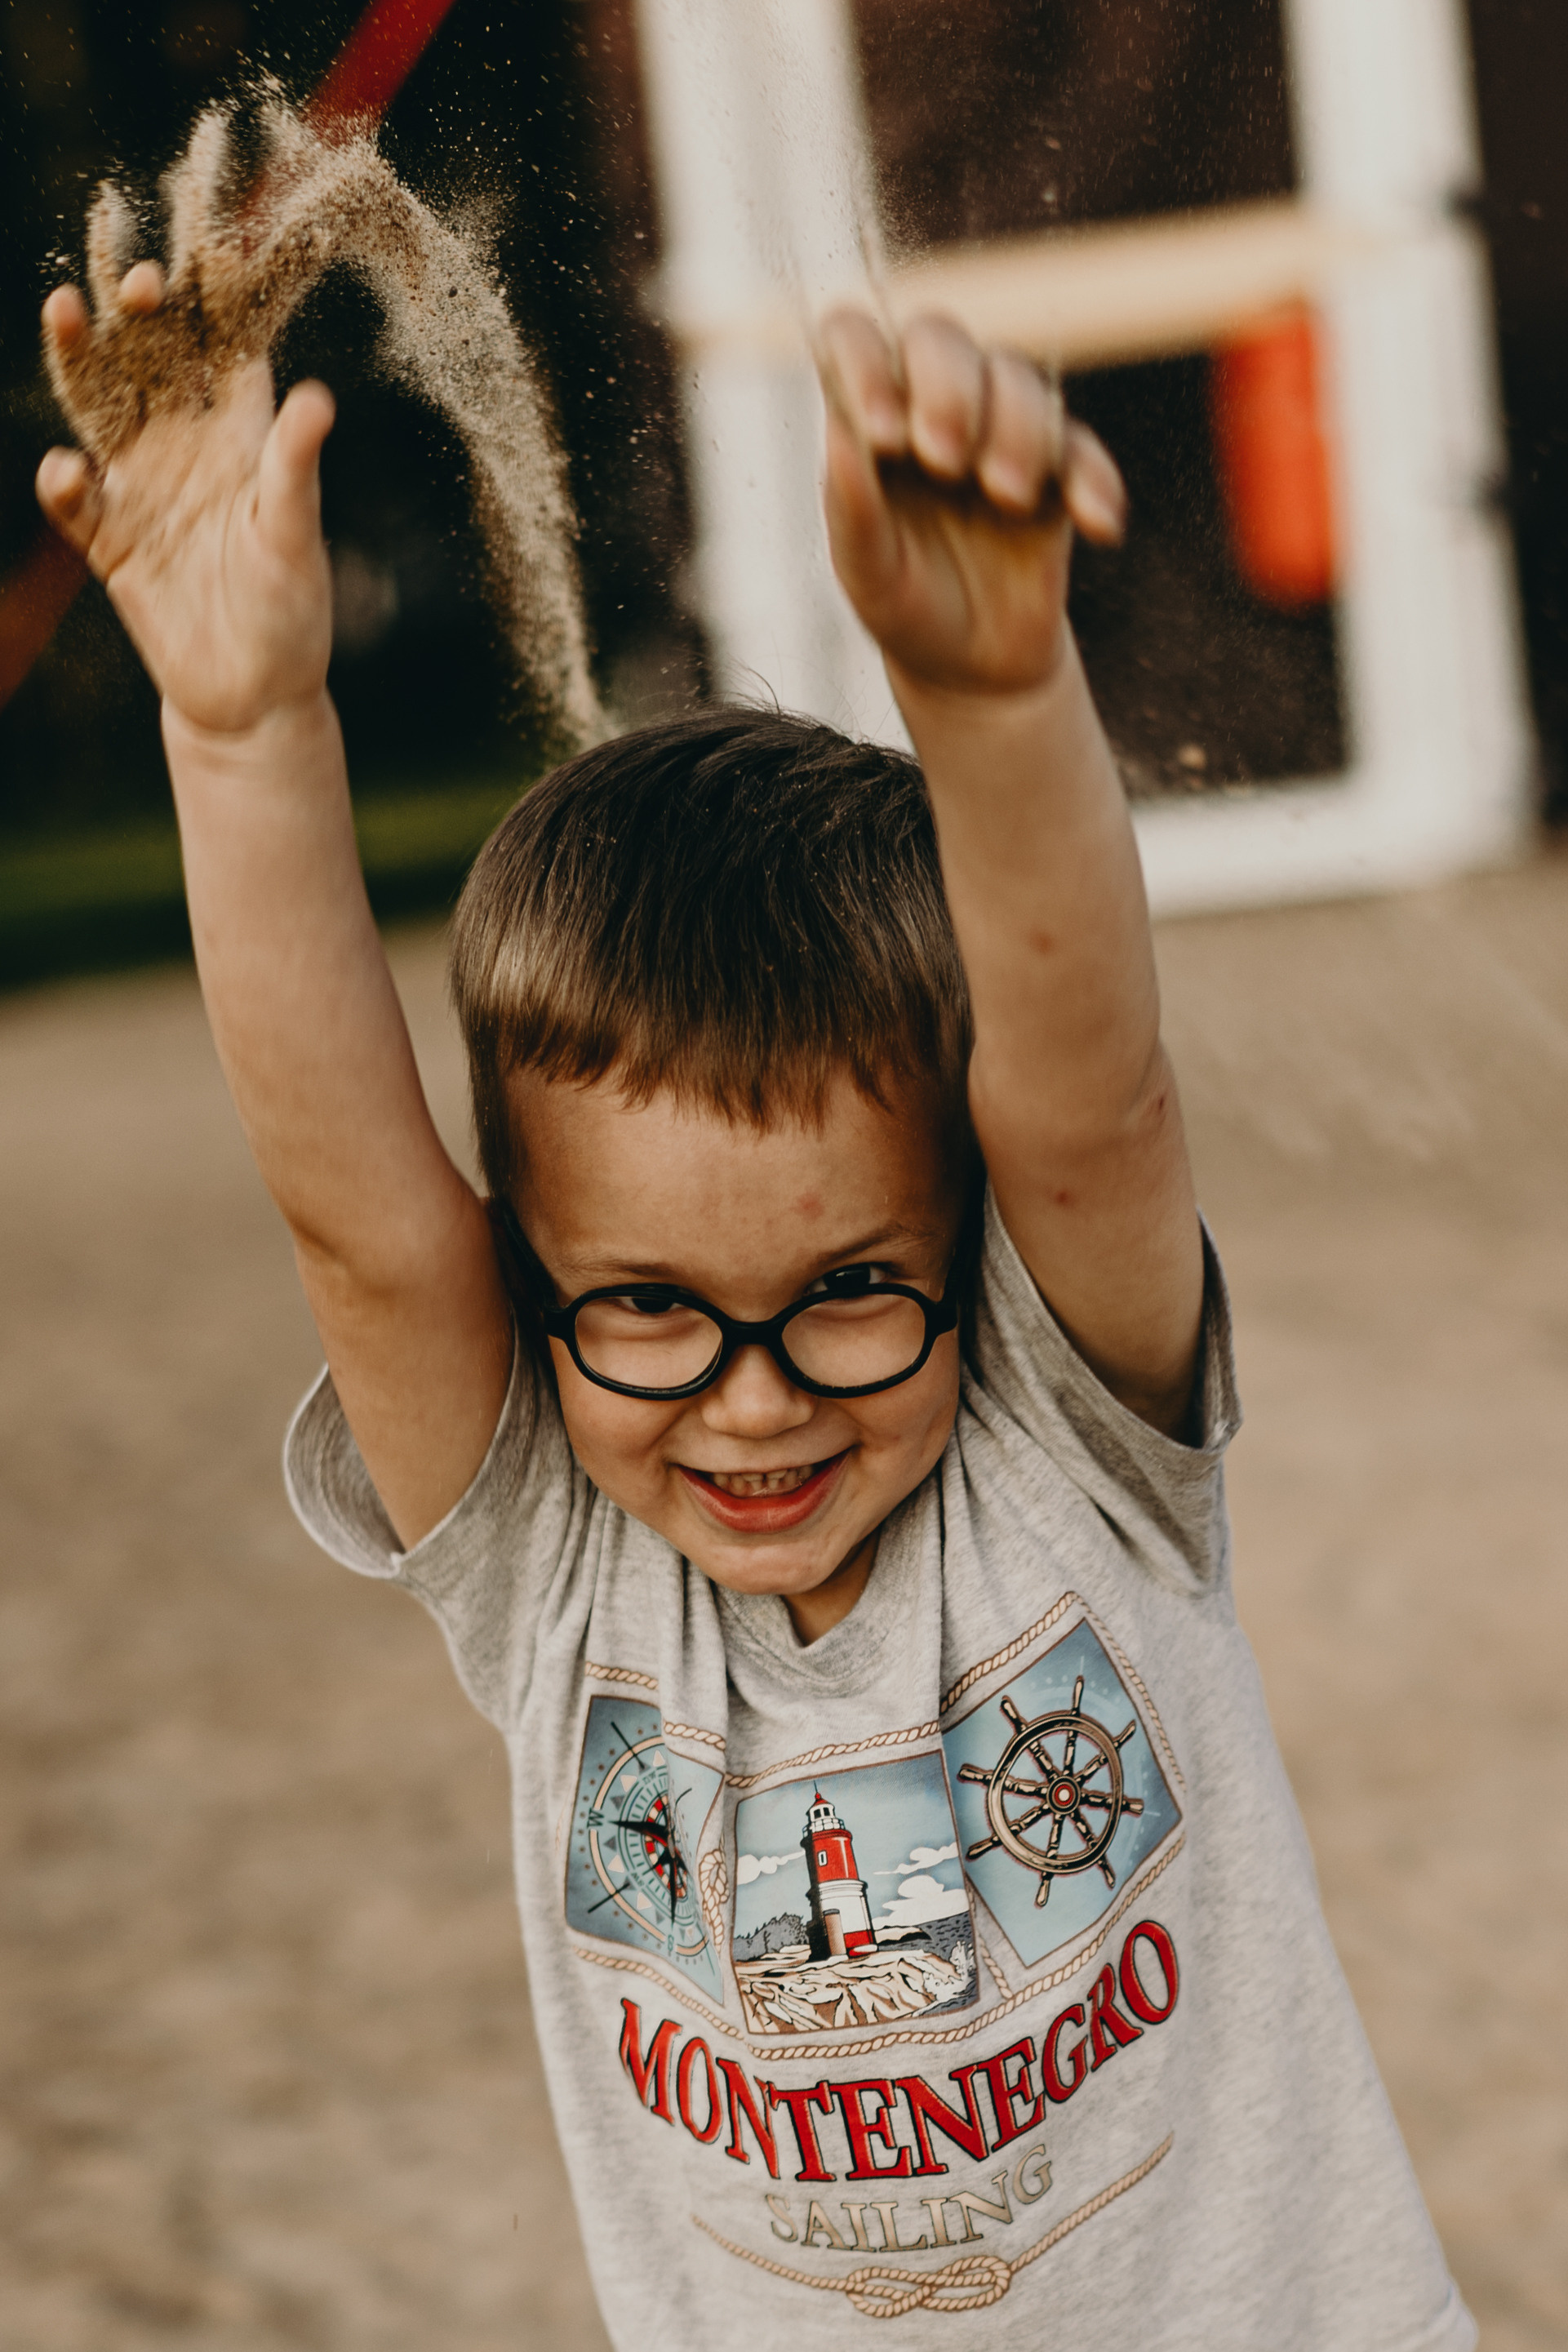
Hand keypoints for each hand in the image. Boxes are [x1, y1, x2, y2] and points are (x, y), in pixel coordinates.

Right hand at [36, 264, 334, 736]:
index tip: (206, 231)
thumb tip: (317, 398)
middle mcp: (187, 444)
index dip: (214, 290)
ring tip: (65, 310)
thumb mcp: (296, 535)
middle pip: (150, 356)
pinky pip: (76, 496)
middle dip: (136, 308)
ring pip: (100, 403)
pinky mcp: (110, 535)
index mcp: (243, 434)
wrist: (253, 694)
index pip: (224, 345)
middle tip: (129, 273)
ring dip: (81, 359)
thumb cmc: (293, 611)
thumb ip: (295, 466)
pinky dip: (67, 482)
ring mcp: (142, 485)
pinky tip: (71, 473)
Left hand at [817, 307, 1124, 700]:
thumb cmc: (907, 608)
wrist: (975, 669)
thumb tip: (840, 437)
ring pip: (1016, 379)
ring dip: (1016, 430)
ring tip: (1005, 497)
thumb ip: (854, 506)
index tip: (884, 434)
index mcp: (869, 419)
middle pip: (940, 340)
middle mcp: (930, 406)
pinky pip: (1082, 445)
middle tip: (945, 462)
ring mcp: (997, 429)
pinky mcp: (1056, 466)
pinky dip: (1092, 478)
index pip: (855, 341)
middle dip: (948, 390)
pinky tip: (1093, 523)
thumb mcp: (868, 572)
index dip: (866, 363)